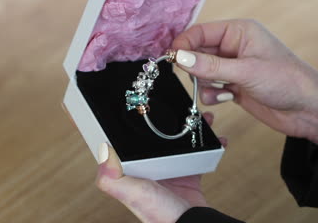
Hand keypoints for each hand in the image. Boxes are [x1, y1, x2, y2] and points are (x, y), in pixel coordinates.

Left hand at [96, 112, 226, 222]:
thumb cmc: (161, 216)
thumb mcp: (133, 193)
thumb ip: (112, 177)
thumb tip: (101, 151)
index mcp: (133, 170)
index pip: (126, 142)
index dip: (131, 123)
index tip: (139, 105)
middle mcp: (149, 170)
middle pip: (155, 137)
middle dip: (166, 120)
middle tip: (176, 105)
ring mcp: (169, 171)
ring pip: (178, 142)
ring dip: (188, 129)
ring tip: (200, 118)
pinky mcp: (188, 176)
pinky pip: (198, 155)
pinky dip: (207, 146)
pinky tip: (216, 138)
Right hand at [172, 19, 317, 145]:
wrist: (307, 110)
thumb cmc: (287, 81)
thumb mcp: (246, 71)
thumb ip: (210, 66)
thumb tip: (181, 58)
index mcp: (239, 32)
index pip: (201, 32)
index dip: (184, 44)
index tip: (171, 58)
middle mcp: (233, 47)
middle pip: (198, 52)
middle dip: (195, 67)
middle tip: (198, 77)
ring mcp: (232, 67)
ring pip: (201, 72)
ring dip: (205, 83)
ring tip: (223, 89)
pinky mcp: (232, 85)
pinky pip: (209, 87)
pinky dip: (212, 94)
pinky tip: (227, 97)